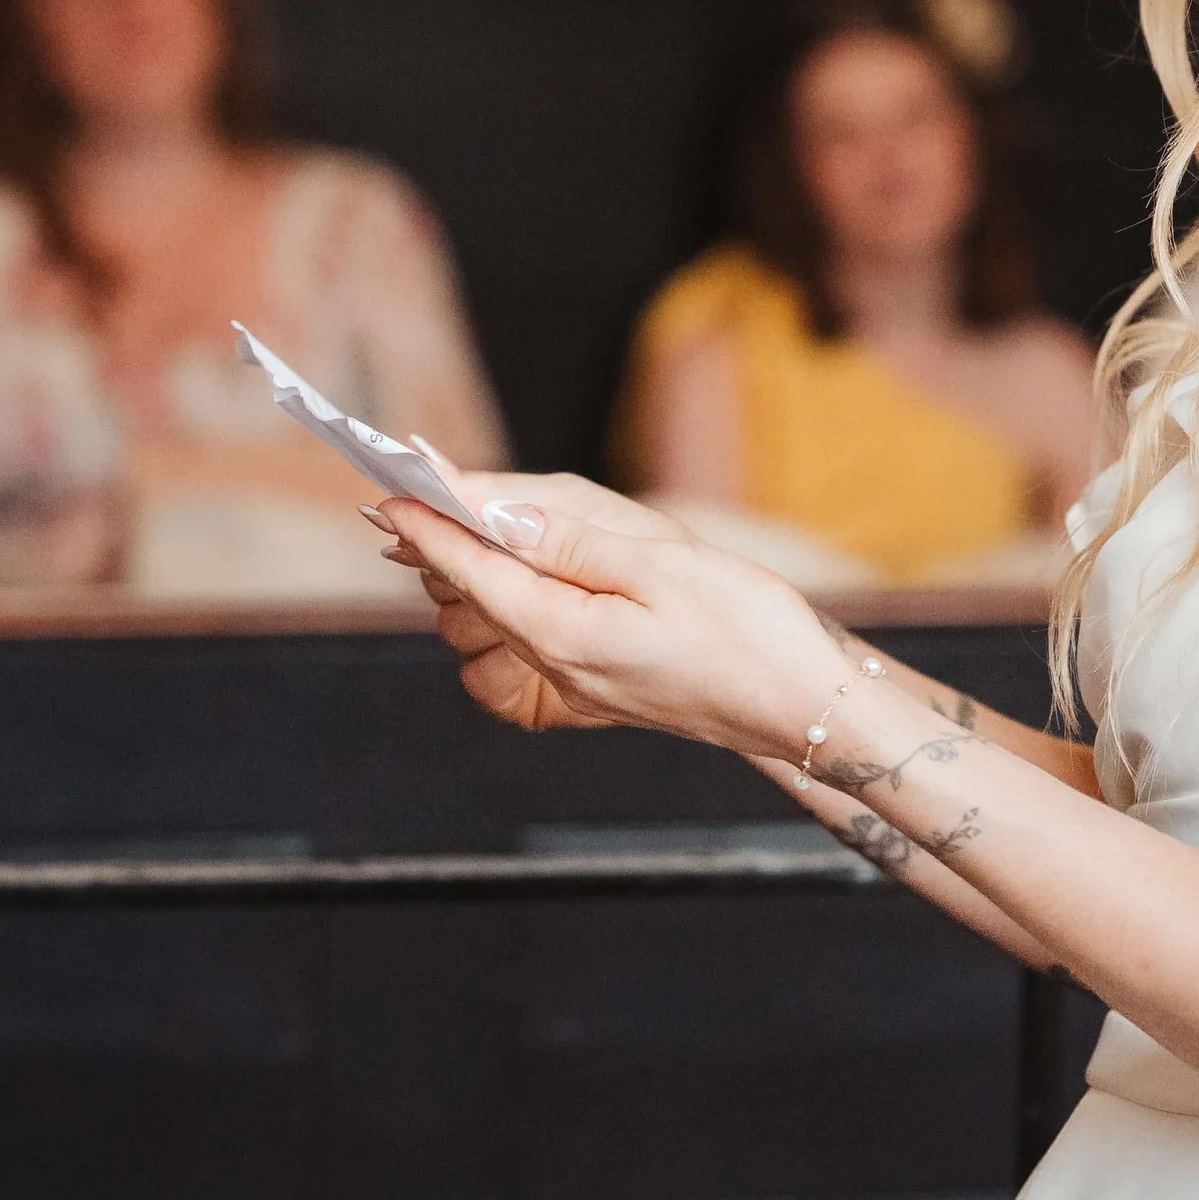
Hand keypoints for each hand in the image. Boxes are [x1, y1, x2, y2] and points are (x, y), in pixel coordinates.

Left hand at [373, 463, 835, 750]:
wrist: (807, 707)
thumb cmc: (750, 632)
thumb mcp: (662, 566)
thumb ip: (570, 540)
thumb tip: (496, 514)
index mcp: (565, 634)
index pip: (472, 570)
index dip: (429, 526)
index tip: (392, 491)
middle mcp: (559, 668)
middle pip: (470, 600)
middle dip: (442, 547)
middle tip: (426, 497)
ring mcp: (577, 687)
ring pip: (492, 628)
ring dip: (474, 579)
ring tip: (479, 531)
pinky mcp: (599, 694)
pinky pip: (525, 656)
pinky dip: (507, 618)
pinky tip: (529, 592)